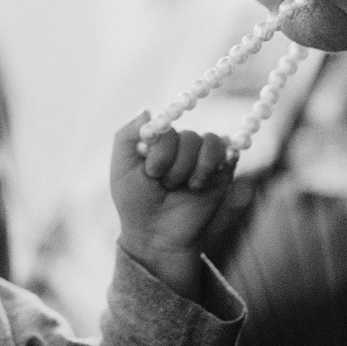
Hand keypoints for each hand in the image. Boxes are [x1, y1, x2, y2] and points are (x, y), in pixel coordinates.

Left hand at [109, 113, 234, 297]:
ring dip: (190, 168)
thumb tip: (148, 110)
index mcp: (158, 141)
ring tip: (181, 187)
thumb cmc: (136, 202)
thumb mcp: (121, 167)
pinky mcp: (221, 170)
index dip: (160, 148)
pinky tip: (198, 183)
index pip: (165, 124)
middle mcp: (181, 146)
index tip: (150, 171)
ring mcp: (202, 157)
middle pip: (186, 136)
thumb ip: (127, 134)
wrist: (156, 234)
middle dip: (173, 165)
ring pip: (205, 141)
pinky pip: (225, 148)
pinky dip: (210, 163)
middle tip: (164, 184)